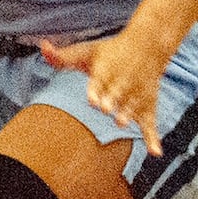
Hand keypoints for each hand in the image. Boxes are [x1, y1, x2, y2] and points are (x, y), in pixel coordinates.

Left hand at [41, 31, 167, 155]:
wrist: (147, 45)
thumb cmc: (110, 51)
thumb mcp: (86, 51)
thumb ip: (63, 56)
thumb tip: (43, 46)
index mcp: (105, 70)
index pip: (99, 82)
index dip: (95, 91)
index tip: (92, 100)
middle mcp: (122, 83)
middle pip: (116, 94)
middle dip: (111, 101)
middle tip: (105, 109)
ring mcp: (136, 95)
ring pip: (132, 107)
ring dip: (127, 115)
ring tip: (120, 123)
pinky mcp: (148, 105)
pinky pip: (151, 123)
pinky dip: (153, 137)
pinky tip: (155, 152)